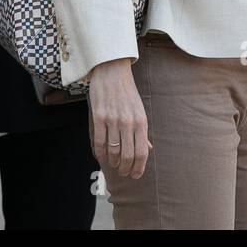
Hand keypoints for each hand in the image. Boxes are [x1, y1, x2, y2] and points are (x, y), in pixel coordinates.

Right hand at [88, 58, 150, 178]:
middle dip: (125, 169)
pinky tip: (102, 157)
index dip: (139, 168)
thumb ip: (142, 131)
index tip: (135, 175)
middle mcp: (128, 122)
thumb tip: (148, 149)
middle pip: (127, 156)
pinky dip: (100, 154)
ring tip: (114, 164)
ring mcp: (113, 120)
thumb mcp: (139, 110)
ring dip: (113, 162)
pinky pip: (99, 142)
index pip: (142, 152)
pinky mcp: (99, 117)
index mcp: (141, 121)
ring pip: (113, 151)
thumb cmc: (127, 92)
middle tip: (123, 172)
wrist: (112, 71)